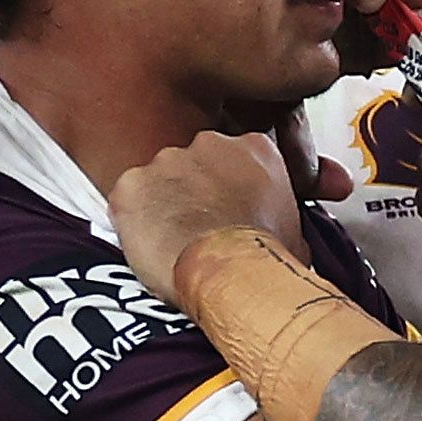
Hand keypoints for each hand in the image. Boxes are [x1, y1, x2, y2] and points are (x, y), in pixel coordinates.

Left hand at [110, 132, 303, 308]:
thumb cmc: (265, 260)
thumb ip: (280, 213)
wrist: (230, 276)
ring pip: (156, 180)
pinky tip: (148, 246)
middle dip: (193, 190)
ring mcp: (165, 161)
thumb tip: (282, 232)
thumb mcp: (295, 232)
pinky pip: (126, 201)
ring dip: (161, 205)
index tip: (228, 208)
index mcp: (254, 148)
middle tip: (199, 227)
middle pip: (193, 162)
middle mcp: (208, 143)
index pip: (236, 156)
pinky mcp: (130, 185)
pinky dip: (132, 221)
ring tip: (172, 242)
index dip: (229, 186)